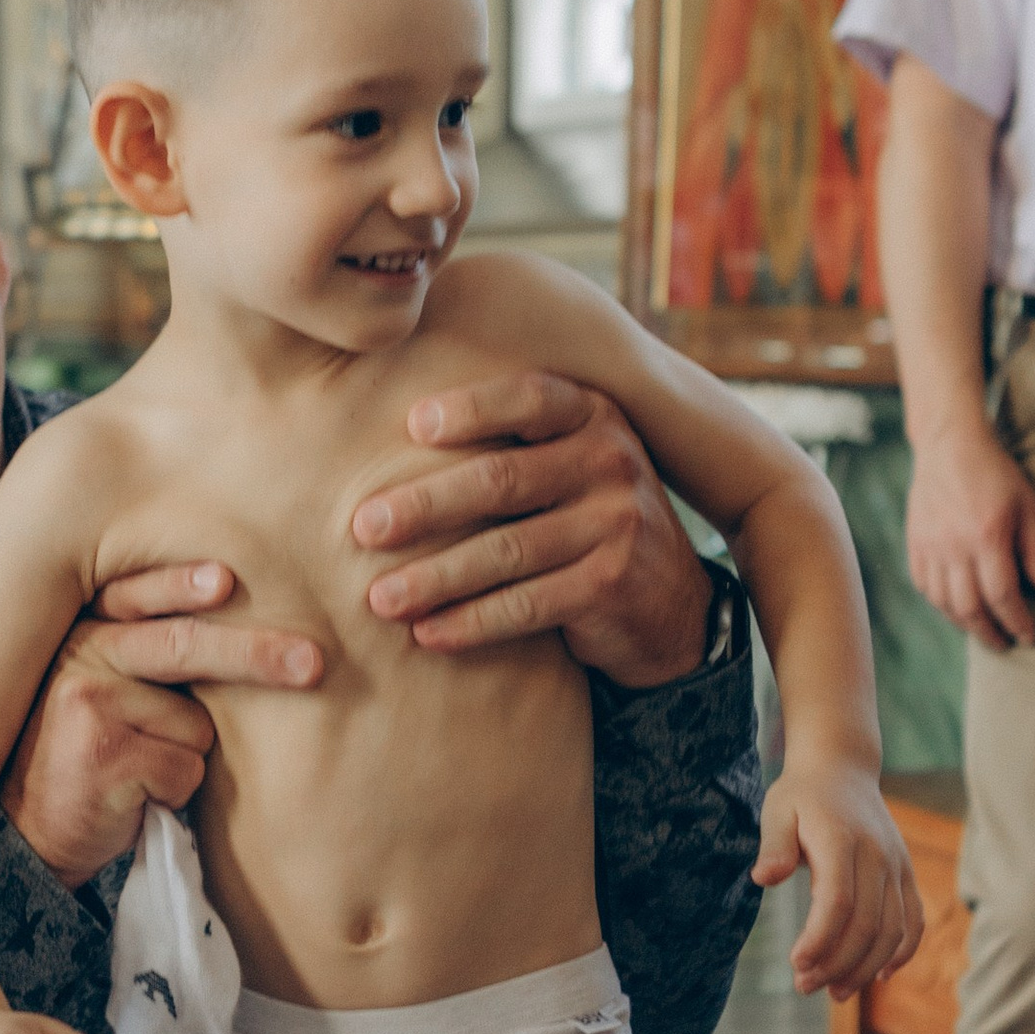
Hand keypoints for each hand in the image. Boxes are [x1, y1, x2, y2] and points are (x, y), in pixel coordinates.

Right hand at [0, 564, 324, 885]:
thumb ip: (147, 659)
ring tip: (139, 772)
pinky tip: (133, 797)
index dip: (181, 585)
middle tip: (312, 662)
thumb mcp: (102, 692)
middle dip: (257, 654)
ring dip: (185, 756)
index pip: (138, 597)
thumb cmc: (85, 758)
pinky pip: (185, 769)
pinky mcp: (105, 754)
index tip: (226, 580)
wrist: (28, 835)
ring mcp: (89, 702)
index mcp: (83, 634)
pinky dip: (174, 791)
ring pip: (195, 724)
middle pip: (185, 646)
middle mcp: (80, 657)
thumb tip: (244, 636)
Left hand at [350, 372, 713, 684]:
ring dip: (434, 579)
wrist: (672, 601)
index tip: (411, 426)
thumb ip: (514, 442)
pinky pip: (525, 605)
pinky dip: (470, 622)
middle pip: (500, 480)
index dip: (471, 409)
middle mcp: (611, 461)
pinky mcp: (612, 585)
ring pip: (505, 551)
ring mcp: (617, 524)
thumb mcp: (569, 464)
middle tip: (361, 529)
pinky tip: (428, 634)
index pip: (528, 399)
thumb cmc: (586, 519)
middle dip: (423, 507)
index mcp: (594, 416)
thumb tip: (394, 429)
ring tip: (379, 600)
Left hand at [754, 756, 923, 999]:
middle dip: (837, 962)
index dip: (820, 937)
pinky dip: (903, 951)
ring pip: (892, 929)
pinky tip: (881, 976)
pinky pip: (914, 920)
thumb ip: (773, 844)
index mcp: (841, 839)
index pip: (838, 899)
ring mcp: (897, 866)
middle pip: (866, 922)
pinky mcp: (906, 874)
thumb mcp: (777, 809)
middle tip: (805, 986)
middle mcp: (877, 855)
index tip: (796, 964)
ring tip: (835, 992)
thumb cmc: (801, 794)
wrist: (843, 769)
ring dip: (866, 967)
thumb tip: (763, 878)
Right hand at [905, 423, 1034, 649]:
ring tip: (982, 631)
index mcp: (987, 536)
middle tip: (1006, 644)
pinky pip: (924, 586)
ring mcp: (930, 546)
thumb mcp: (1028, 505)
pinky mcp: (915, 543)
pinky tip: (955, 609)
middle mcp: (955, 546)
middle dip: (990, 633)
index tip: (1029, 635)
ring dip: (964, 624)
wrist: (950, 446)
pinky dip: (940, 604)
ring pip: (944, 602)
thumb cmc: (996, 473)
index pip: (1003, 595)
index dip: (1017, 621)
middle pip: (970, 607)